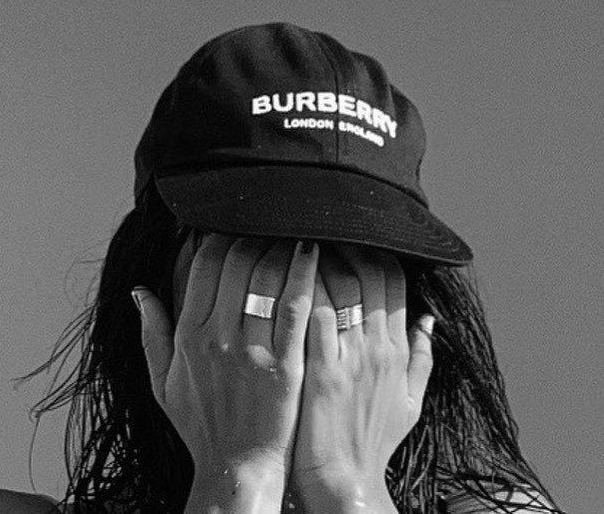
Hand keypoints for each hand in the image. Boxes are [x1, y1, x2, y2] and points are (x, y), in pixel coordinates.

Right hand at [134, 234, 318, 505]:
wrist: (237, 468)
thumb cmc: (201, 424)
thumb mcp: (162, 381)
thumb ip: (151, 332)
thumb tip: (140, 291)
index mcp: (188, 335)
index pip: (203, 264)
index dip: (220, 236)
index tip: (234, 225)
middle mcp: (217, 337)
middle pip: (237, 261)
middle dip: (253, 234)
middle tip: (268, 224)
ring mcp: (252, 350)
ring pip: (266, 276)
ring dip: (280, 246)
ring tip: (292, 231)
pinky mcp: (285, 363)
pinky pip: (295, 306)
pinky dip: (305, 273)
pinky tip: (313, 252)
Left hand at [290, 244, 434, 511]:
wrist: (342, 483)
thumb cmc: (371, 440)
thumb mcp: (411, 400)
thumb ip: (422, 355)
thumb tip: (428, 315)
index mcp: (396, 349)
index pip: (392, 280)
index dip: (372, 250)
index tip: (349, 235)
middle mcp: (378, 348)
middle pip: (367, 274)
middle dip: (344, 243)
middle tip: (319, 227)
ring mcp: (350, 359)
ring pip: (339, 286)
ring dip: (318, 257)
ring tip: (296, 237)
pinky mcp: (319, 372)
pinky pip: (311, 314)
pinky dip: (299, 287)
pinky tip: (282, 268)